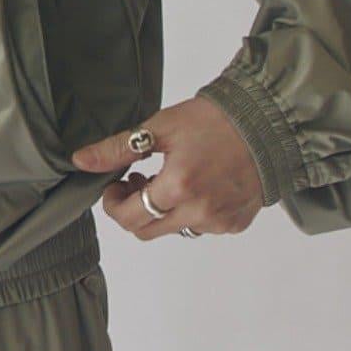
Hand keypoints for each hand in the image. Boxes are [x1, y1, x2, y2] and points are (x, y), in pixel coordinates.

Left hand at [70, 96, 264, 239]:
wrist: (269, 123)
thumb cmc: (216, 120)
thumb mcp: (160, 128)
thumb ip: (118, 149)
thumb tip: (82, 161)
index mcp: (178, 188)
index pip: (128, 217)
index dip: (113, 203)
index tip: (115, 184)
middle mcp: (200, 212)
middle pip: (146, 231)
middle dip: (133, 209)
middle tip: (137, 180)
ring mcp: (219, 221)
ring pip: (173, 230)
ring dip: (162, 211)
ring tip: (168, 179)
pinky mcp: (235, 223)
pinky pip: (201, 227)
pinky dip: (190, 212)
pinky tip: (196, 185)